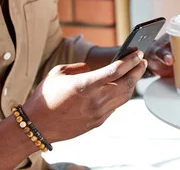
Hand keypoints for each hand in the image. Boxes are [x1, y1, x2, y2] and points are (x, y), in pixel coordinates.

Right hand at [23, 50, 146, 141]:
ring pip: (124, 96)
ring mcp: (98, 113)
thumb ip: (80, 67)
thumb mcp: (59, 72)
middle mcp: (96, 100)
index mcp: (86, 85)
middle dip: (137, 70)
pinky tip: (122, 87)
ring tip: (135, 72)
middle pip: (126, 83)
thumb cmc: (45, 97)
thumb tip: (93, 68)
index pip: (116, 70)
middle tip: (142, 60)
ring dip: (132, 83)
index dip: (130, 61)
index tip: (138, 53)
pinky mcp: (98, 122)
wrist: (37, 125)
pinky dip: (122, 95)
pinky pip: (115, 106)